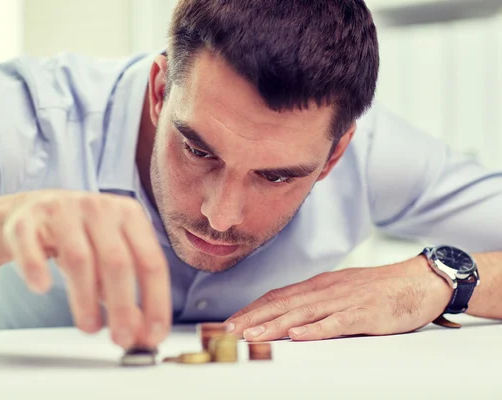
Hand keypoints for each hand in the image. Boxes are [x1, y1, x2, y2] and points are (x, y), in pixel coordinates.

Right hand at [2, 190, 170, 348]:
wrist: (33, 209)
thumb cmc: (82, 238)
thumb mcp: (111, 258)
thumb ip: (129, 292)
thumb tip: (141, 333)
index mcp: (129, 214)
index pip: (151, 261)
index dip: (156, 302)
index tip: (153, 335)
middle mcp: (99, 208)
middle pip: (117, 261)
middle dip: (122, 306)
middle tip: (121, 339)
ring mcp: (62, 210)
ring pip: (79, 258)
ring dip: (85, 300)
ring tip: (89, 328)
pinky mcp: (27, 219)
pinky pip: (31, 247)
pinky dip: (36, 269)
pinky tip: (42, 288)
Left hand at [225, 256, 451, 340]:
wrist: (418, 281)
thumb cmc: (379, 289)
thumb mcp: (342, 290)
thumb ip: (317, 301)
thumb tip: (290, 315)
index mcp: (319, 285)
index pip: (278, 296)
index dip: (253, 309)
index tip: (233, 321)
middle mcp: (326, 290)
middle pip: (284, 303)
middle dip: (254, 318)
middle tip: (230, 331)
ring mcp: (345, 301)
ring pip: (303, 313)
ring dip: (275, 325)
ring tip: (253, 336)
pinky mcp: (365, 313)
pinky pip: (337, 322)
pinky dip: (316, 329)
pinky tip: (298, 335)